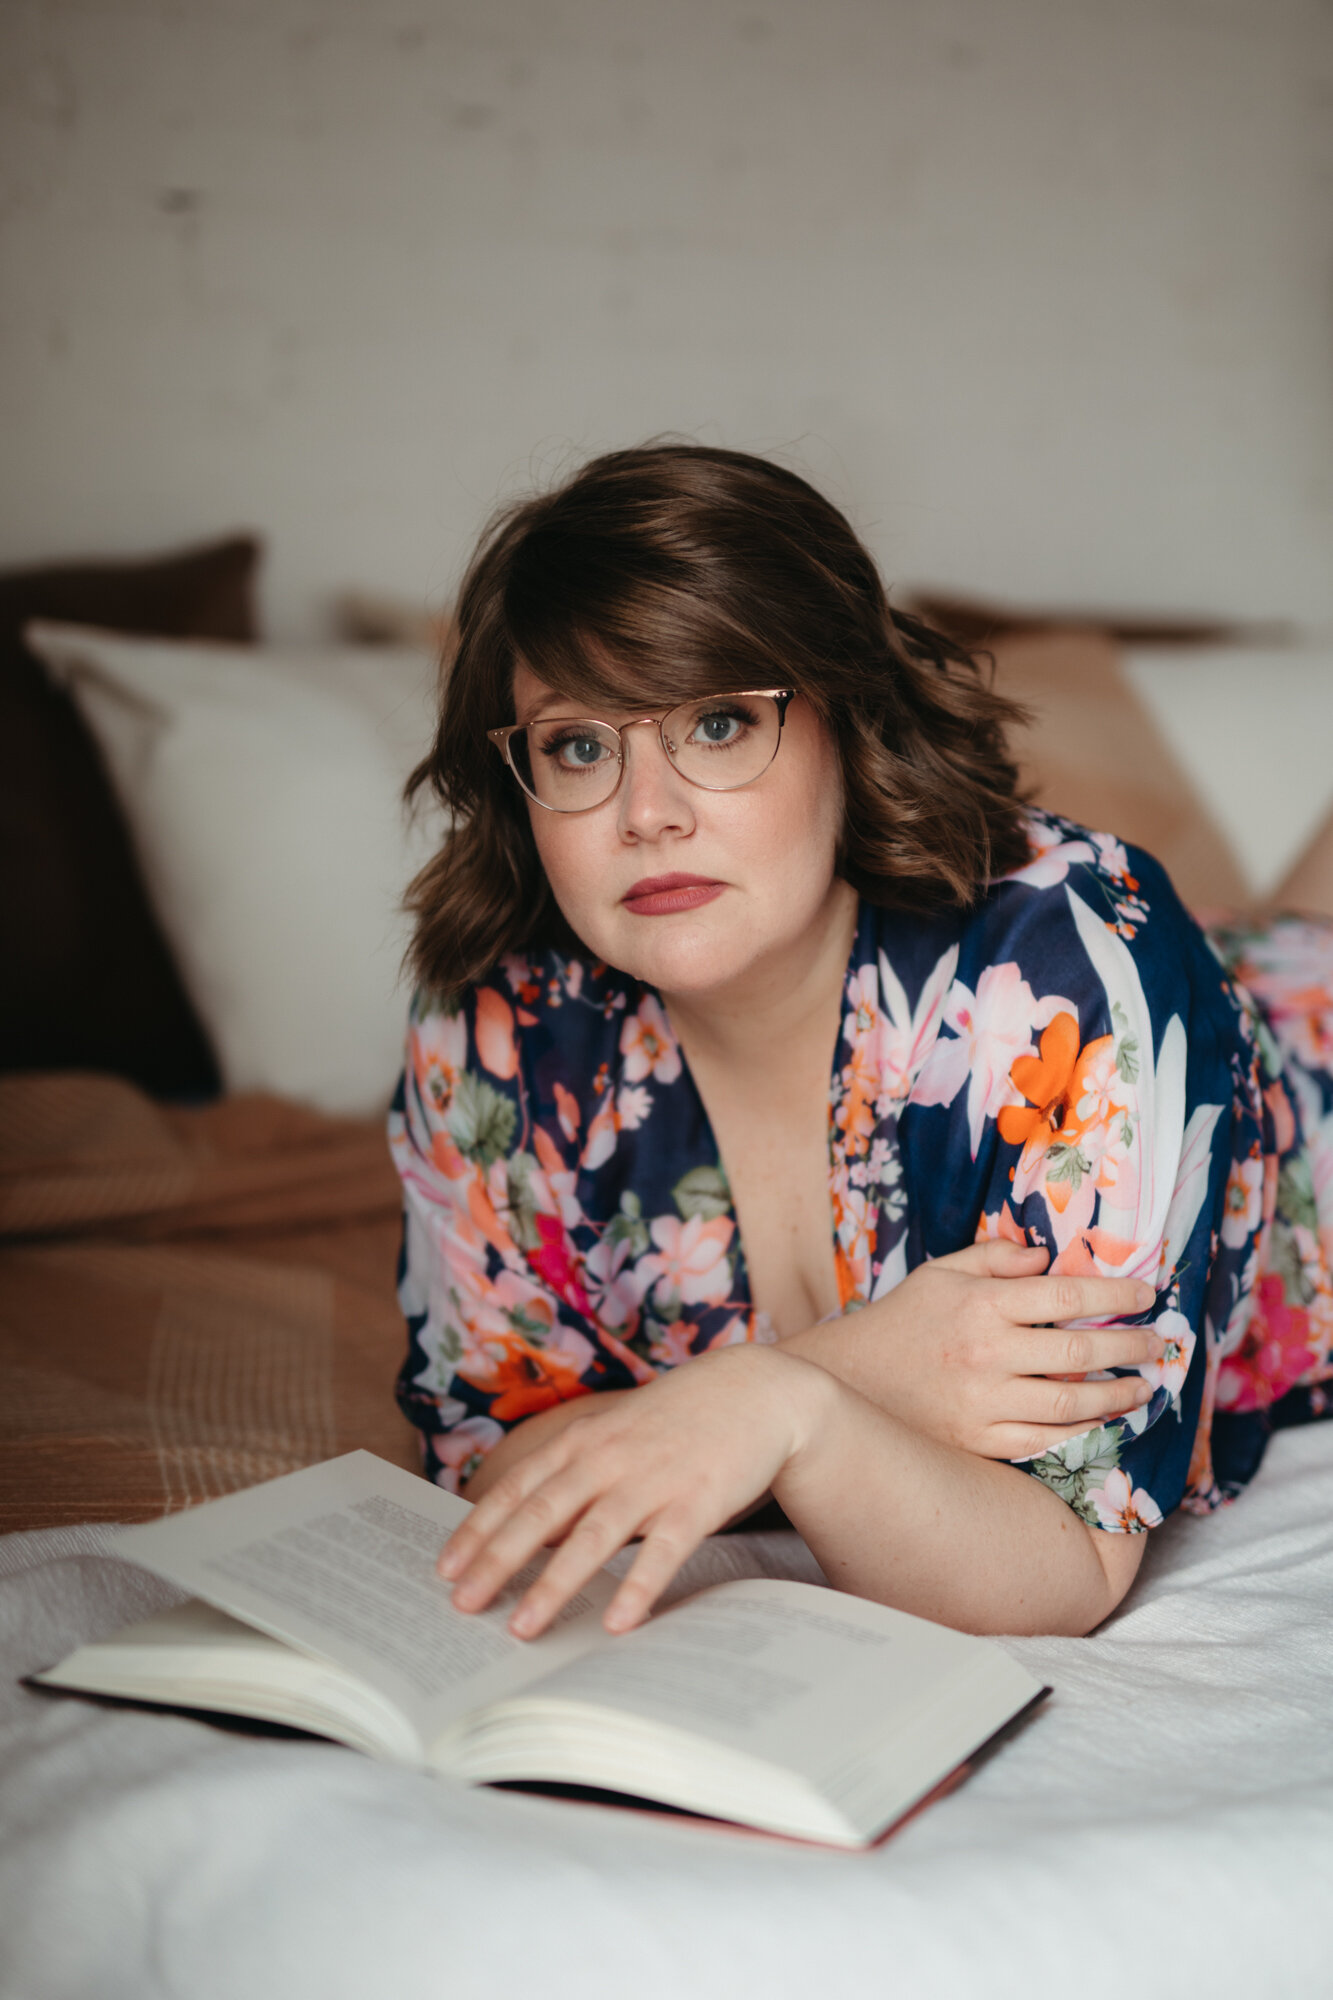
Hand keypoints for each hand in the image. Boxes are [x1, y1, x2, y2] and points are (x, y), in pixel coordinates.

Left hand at [436, 1345, 832, 1639]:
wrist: (755, 1390)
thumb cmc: (677, 1420)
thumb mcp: (615, 1436)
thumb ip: (574, 1477)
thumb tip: (531, 1535)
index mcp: (584, 1441)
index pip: (518, 1488)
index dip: (479, 1529)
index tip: (444, 1569)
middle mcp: (609, 1457)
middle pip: (541, 1513)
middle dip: (498, 1561)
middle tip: (462, 1606)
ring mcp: (653, 1479)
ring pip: (593, 1537)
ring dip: (555, 1585)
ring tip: (524, 1628)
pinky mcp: (699, 1500)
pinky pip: (663, 1550)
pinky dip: (639, 1585)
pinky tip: (618, 1622)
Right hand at [786, 1240, 1163, 1460]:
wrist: (850, 1381)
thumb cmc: (902, 1321)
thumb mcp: (941, 1272)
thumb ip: (995, 1258)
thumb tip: (1047, 1257)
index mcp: (980, 1303)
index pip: (1064, 1295)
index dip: (1113, 1295)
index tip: (1146, 1294)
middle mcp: (986, 1352)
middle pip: (1078, 1351)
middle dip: (1129, 1346)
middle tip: (1159, 1345)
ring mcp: (983, 1402)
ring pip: (1069, 1402)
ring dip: (1116, 1395)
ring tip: (1142, 1389)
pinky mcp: (978, 1441)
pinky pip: (1043, 1440)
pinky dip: (1080, 1432)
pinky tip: (1101, 1423)